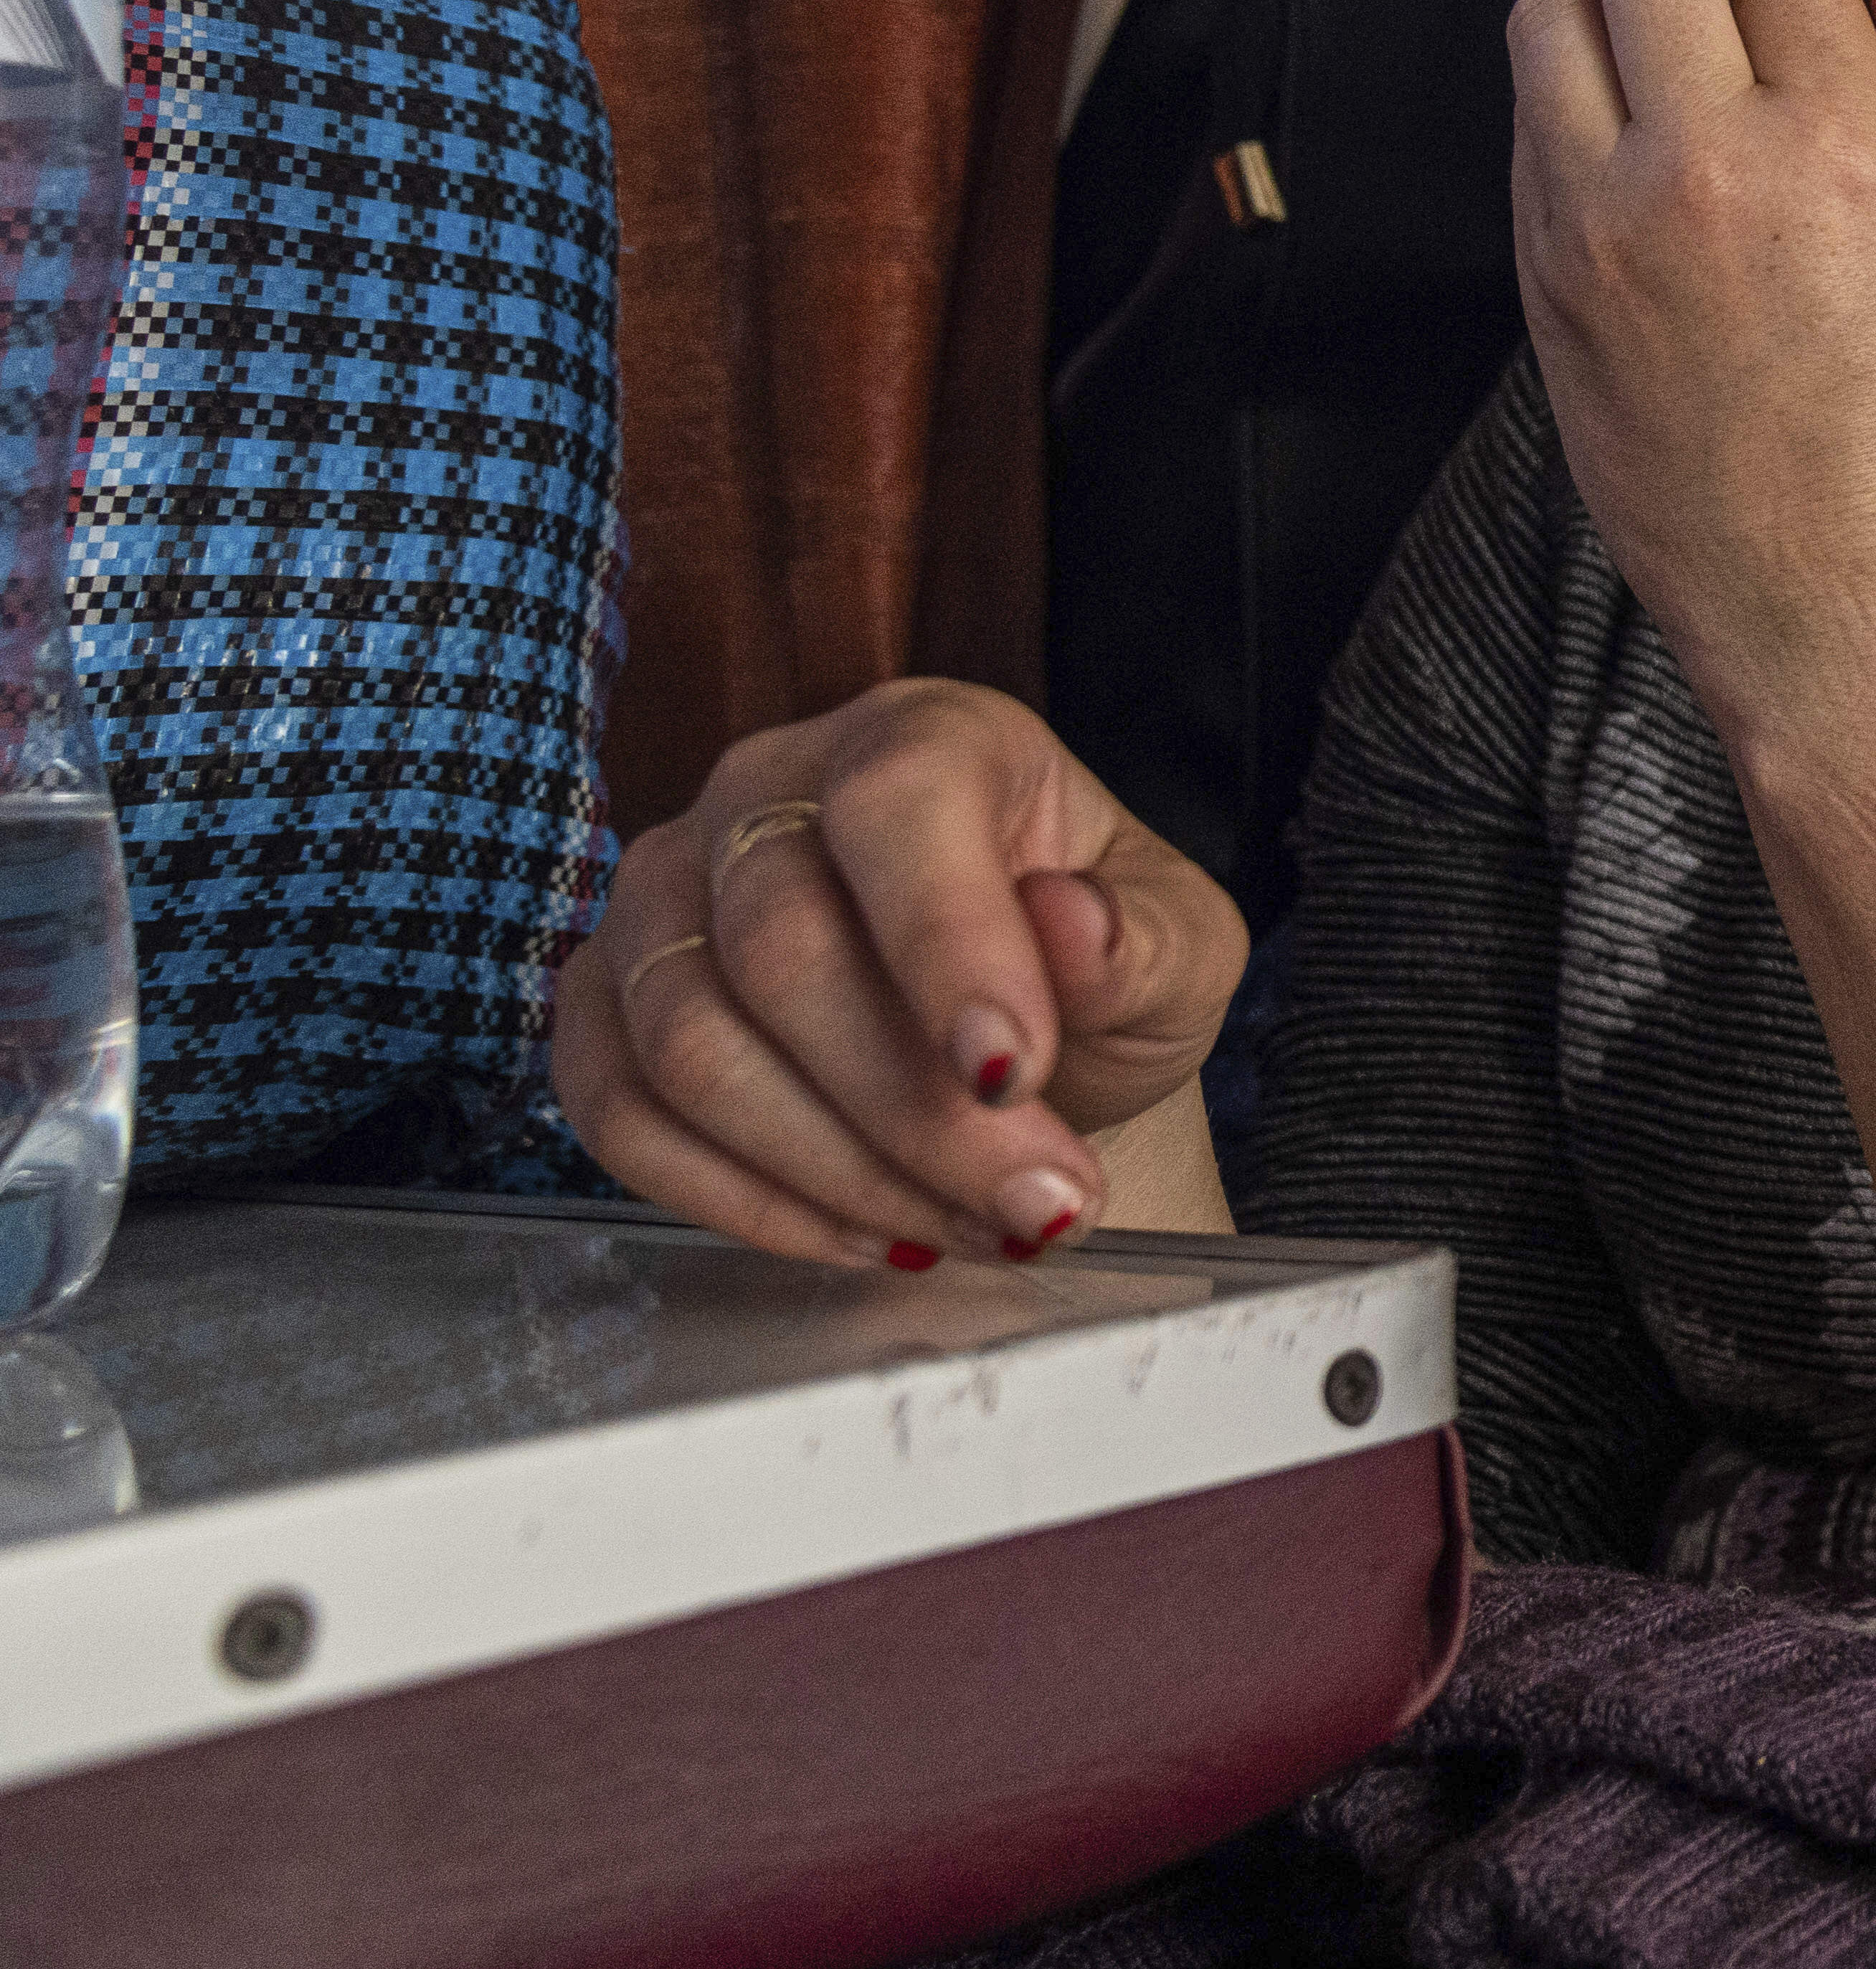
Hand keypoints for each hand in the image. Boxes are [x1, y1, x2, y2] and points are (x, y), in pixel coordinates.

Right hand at [552, 682, 1242, 1266]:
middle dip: (915, 1112)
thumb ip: (1142, 941)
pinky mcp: (604, 1001)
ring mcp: (662, 893)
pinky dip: (746, 1201)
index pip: (896, 808)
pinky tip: (869, 1233)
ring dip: (841, 1172)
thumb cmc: (1097, 973)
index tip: (1013, 1073)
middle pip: (781, 952)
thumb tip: (1070, 924)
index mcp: (923, 736)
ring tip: (976, 1228)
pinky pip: (620, 1114)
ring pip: (690, 1046)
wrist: (1019, 1041)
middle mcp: (763, 790)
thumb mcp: (1178, 949)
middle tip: (1036, 1205)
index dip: (945, 946)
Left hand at [1509, 0, 1875, 737]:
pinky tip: (1635, 157)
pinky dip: (1574, 107)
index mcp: (1838, 147)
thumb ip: (1848, 98)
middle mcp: (1705, 167)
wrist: (1838, 614)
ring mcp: (1600, 224)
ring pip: (1555, 9)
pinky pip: (1529, 123)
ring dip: (1607, 7)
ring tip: (1665, 61)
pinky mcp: (1539, 280)